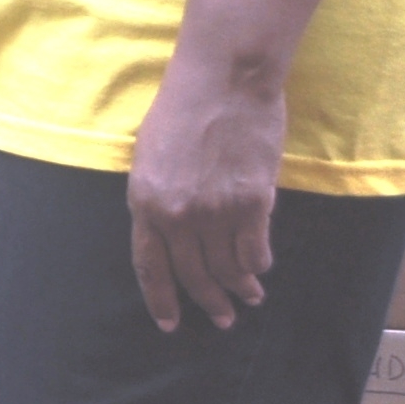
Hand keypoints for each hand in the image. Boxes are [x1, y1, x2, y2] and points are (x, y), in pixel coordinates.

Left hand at [128, 51, 285, 330]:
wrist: (223, 79)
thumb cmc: (182, 108)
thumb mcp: (149, 154)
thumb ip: (157, 196)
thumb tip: (172, 233)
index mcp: (144, 200)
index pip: (149, 266)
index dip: (160, 299)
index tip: (170, 323)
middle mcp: (178, 214)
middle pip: (192, 275)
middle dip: (208, 302)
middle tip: (222, 319)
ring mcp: (216, 211)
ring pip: (227, 269)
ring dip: (239, 288)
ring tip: (248, 297)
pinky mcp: (253, 203)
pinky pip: (255, 251)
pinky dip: (258, 265)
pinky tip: (260, 269)